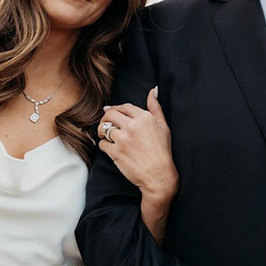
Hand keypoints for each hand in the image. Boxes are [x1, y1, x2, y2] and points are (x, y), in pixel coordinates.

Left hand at [98, 89, 178, 203]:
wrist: (159, 175)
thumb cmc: (163, 152)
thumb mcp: (163, 126)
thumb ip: (156, 107)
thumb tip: (152, 90)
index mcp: (144, 118)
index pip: (124, 107)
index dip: (117, 109)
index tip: (113, 112)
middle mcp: (133, 126)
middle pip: (110, 114)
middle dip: (105, 118)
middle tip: (106, 124)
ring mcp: (123, 139)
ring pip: (103, 128)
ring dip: (102, 132)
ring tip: (106, 136)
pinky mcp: (116, 152)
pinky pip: (102, 144)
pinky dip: (104, 146)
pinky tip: (111, 149)